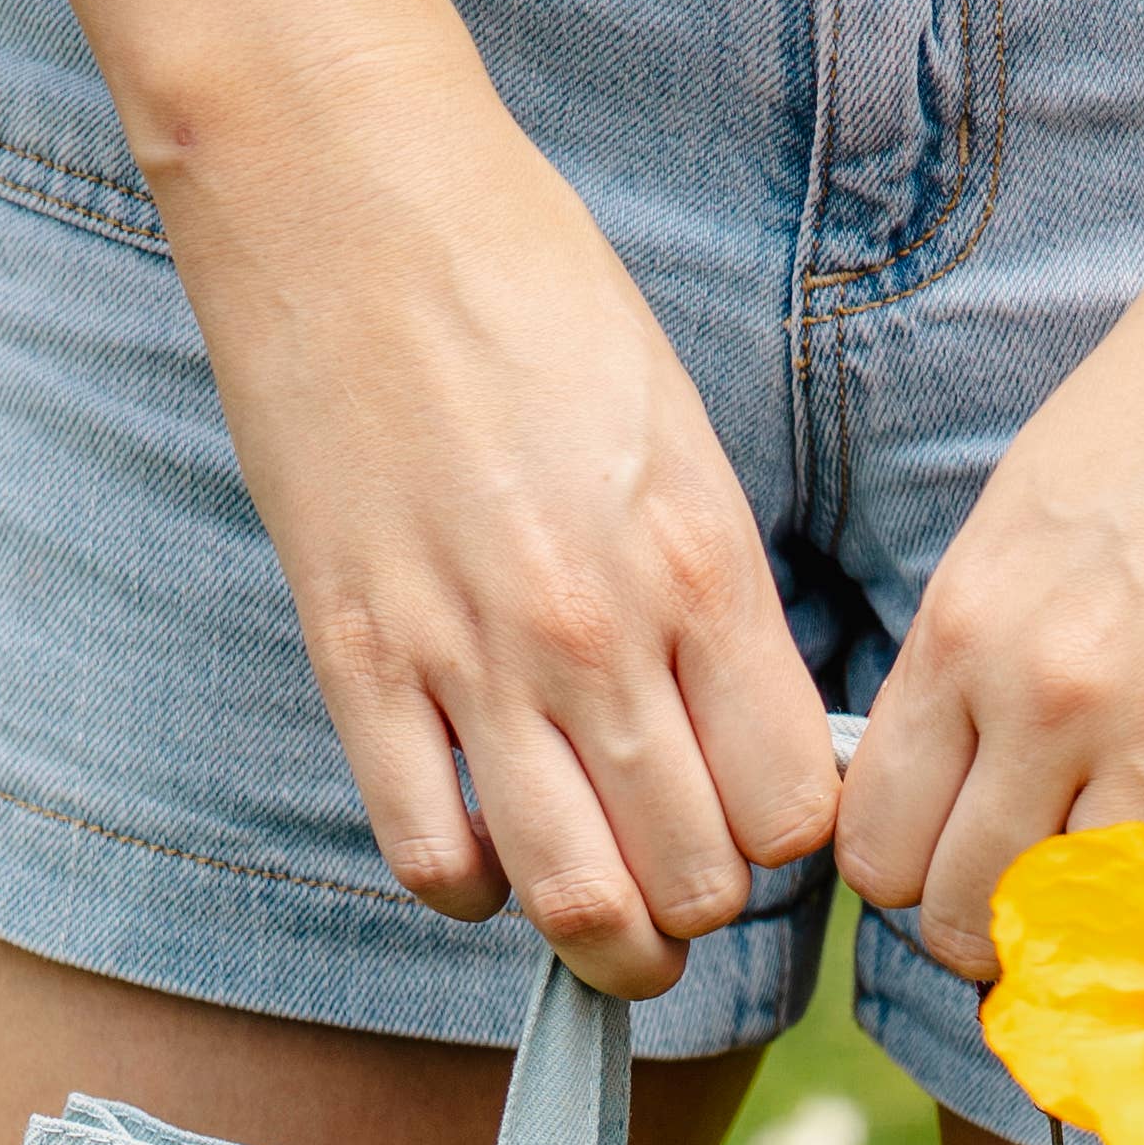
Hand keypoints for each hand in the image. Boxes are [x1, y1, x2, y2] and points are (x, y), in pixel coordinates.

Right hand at [169, 85, 838, 997]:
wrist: (349, 199)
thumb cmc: (533, 299)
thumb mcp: (681, 440)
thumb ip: (716, 603)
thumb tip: (749, 742)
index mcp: (702, 565)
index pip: (794, 807)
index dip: (788, 842)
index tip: (761, 819)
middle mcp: (599, 629)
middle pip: (697, 879)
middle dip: (703, 907)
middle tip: (685, 880)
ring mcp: (469, 656)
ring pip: (577, 900)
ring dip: (607, 946)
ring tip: (611, 928)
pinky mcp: (356, 661)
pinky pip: (428, 855)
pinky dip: (470, 891)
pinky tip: (486, 855)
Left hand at [838, 172, 1143, 979]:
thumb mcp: (1017, 520)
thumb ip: (968, 660)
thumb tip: (945, 785)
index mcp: (964, 635)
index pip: (878, 848)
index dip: (909, 868)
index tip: (950, 850)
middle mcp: (1050, 702)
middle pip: (963, 917)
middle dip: (987, 916)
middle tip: (1039, 878)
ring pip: (1086, 930)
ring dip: (1103, 920)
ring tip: (1135, 862)